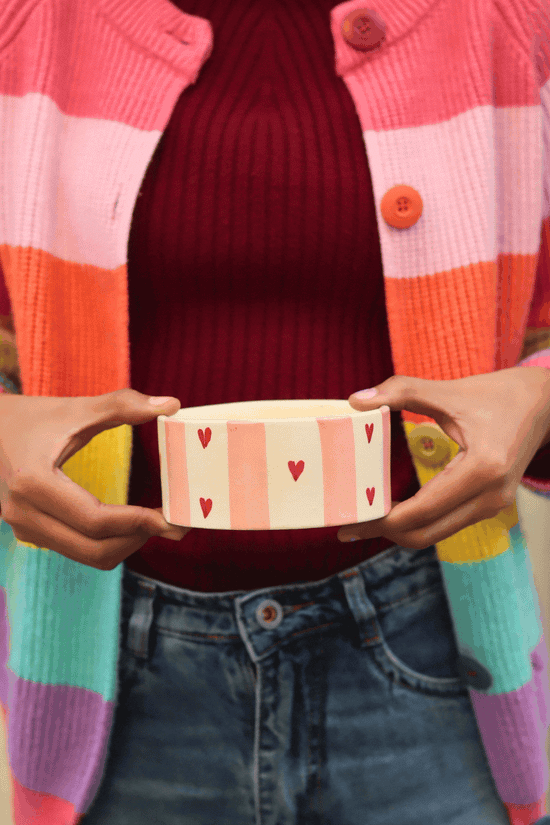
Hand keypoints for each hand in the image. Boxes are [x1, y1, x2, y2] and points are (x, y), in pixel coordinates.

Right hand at [0, 389, 190, 570]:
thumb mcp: (77, 408)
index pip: (95, 520)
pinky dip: (108, 543)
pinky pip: (77, 550)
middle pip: (94, 549)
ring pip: (87, 556)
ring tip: (155, 524)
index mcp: (34, 482)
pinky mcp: (30, 533)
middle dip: (138, 540)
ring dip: (126, 544)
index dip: (138, 522)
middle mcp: (24, 513)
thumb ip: (123, 405)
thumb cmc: (33, 417)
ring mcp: (24, 527)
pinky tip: (131, 524)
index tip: (171, 516)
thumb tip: (172, 404)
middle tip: (173, 525)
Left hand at [337, 367, 549, 548]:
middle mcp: (491, 495)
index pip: (422, 511)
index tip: (350, 521)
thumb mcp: (448, 390)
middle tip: (350, 525)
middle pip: (426, 534)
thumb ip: (401, 391)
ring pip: (436, 534)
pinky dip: (418, 522)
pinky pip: (447, 524)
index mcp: (482, 468)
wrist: (543, 403)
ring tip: (366, 519)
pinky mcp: (491, 505)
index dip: (382, 521)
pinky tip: (393, 511)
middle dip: (385, 533)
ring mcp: (494, 505)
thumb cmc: (497, 394)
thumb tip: (355, 399)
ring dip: (401, 531)